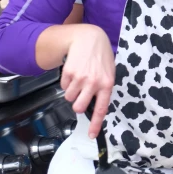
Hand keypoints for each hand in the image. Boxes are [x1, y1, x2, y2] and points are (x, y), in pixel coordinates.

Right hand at [60, 24, 115, 138]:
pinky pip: (64, 87)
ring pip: (70, 98)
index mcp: (107, 84)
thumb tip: (96, 106)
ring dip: (72, 91)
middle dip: (77, 104)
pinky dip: (67, 82)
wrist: (89, 38)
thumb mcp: (108, 72)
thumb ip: (103, 88)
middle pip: (79, 107)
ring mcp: (81, 78)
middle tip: (80, 94)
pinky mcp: (69, 73)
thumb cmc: (100, 56)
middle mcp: (94, 83)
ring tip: (79, 78)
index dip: (95, 124)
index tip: (91, 135)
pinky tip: (74, 71)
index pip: (101, 108)